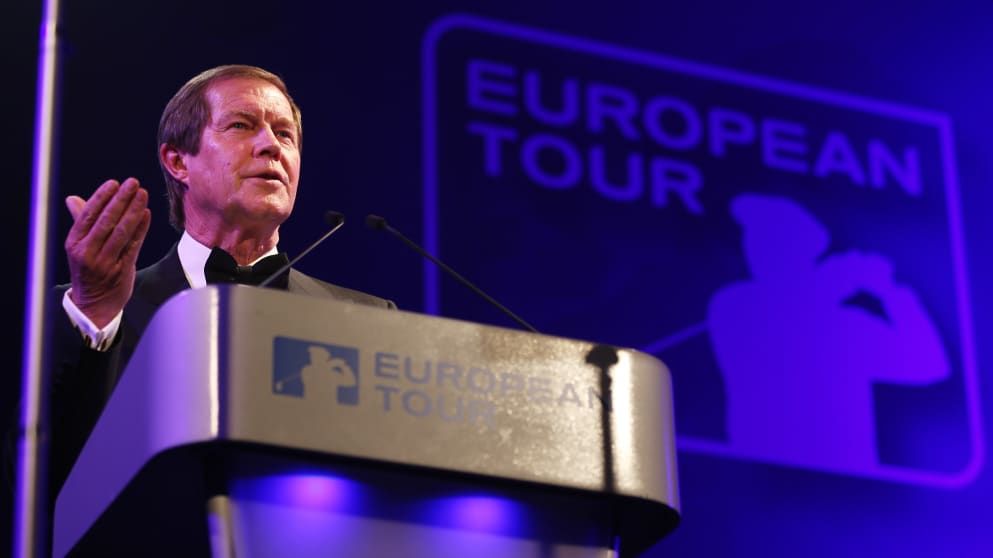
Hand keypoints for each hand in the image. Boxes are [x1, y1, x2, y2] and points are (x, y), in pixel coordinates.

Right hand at [64, 178, 151, 327]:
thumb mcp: (79, 247)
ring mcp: (105, 263)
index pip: (88, 215)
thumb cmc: (88, 270)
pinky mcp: (121, 270)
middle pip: (106, 221)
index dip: (102, 198)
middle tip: (132, 183)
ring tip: (142, 194)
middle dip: (121, 200)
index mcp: (74, 243)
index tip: (114, 183)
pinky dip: (141, 228)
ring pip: (121, 232)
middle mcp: (87, 252)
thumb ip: (81, 222)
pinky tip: (146, 214)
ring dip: (133, 211)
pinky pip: (133, 245)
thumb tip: (73, 199)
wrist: (94, 305)